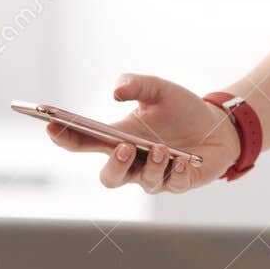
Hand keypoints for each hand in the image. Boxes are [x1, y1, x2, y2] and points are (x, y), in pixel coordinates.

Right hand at [45, 73, 241, 193]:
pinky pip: (173, 184)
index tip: (50, 123)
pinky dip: (176, 172)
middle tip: (123, 146)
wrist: (219, 124)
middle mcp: (133, 161)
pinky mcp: (179, 183)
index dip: (65, 136)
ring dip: (151, 165)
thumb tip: (116, 91)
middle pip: (110, 176)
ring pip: (143, 182)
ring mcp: (155, 175)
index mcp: (118, 138)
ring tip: (161, 147)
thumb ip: (137, 84)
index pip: (84, 143)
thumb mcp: (159, 89)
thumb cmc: (181, 109)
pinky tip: (182, 160)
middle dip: (114, 165)